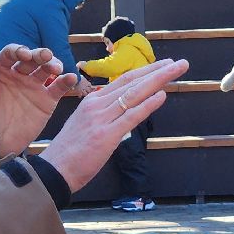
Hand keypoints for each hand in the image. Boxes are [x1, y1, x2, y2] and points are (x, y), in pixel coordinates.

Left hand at [0, 44, 81, 157]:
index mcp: (1, 71)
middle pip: (32, 58)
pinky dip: (66, 81)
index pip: (11, 54)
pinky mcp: (47, 100)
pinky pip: (58, 87)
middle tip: (45, 56)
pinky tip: (71, 78)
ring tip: (56, 68)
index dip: (18, 50)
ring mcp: (35, 86)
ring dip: (53, 63)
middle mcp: (19, 75)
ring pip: (46, 69)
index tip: (24, 55)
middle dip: (39, 54)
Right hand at [39, 58, 189, 191]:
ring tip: (176, 71)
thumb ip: (105, 116)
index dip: (145, 71)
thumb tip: (125, 113)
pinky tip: (162, 95)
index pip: (124, 80)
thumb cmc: (71, 151)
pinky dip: (148, 104)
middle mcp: (97, 104)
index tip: (163, 65)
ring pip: (134, 93)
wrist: (55, 169)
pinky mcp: (106, 135)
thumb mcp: (86, 124)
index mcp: (92, 101)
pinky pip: (131, 116)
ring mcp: (101, 118)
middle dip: (158, 71)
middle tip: (179, 64)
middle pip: (132, 82)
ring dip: (158, 80)